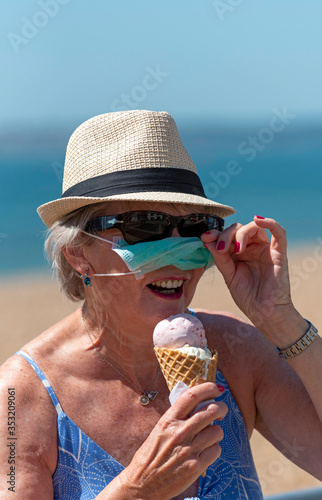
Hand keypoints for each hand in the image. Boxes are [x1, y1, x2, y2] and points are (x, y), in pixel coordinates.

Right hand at [120, 383, 226, 499]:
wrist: (141, 484)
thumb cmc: (151, 455)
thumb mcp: (160, 429)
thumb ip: (178, 416)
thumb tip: (198, 402)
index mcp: (168, 420)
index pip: (191, 395)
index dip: (207, 388)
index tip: (216, 389)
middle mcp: (179, 432)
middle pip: (211, 410)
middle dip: (221, 408)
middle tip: (221, 410)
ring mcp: (189, 449)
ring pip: (217, 430)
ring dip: (216, 431)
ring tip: (209, 435)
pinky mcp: (196, 466)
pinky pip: (216, 450)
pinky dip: (214, 449)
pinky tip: (205, 451)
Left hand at [202, 216, 300, 340]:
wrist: (264, 313)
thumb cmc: (248, 296)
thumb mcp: (229, 275)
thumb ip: (220, 257)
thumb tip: (207, 239)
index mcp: (240, 252)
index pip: (228, 235)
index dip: (216, 234)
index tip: (204, 238)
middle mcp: (253, 248)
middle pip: (240, 228)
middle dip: (226, 235)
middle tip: (220, 248)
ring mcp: (266, 249)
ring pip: (255, 228)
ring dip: (241, 233)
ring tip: (236, 249)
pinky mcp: (278, 254)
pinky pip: (279, 233)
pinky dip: (270, 223)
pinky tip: (258, 220)